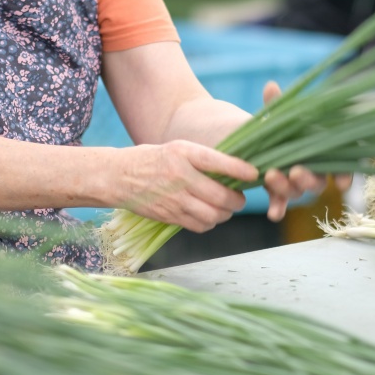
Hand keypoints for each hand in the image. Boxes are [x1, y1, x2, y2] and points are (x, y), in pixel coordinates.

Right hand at [115, 140, 257, 232]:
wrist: (119, 177)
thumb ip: (203, 159)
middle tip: (240, 198)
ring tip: (226, 207)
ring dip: (226, 213)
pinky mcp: (169, 216)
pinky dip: (210, 222)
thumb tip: (237, 172)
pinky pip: (200, 225)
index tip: (254, 174)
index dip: (240, 170)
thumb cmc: (154, 159)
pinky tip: (209, 214)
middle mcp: (179, 176)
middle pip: (221, 196)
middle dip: (237, 200)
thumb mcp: (177, 148)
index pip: (218, 162)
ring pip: (213, 215)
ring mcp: (174, 199)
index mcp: (183, 153)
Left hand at [258, 81, 345, 221]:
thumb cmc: (277, 125)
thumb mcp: (278, 114)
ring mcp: (296, 182)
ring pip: (297, 191)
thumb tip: (270, 86)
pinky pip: (280, 203)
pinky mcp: (278, 191)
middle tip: (296, 171)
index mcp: (322, 150)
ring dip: (286, 186)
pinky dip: (278, 208)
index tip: (342, 183)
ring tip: (271, 176)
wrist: (254, 138)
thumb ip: (277, 104)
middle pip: (318, 181)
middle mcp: (313, 170)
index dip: (345, 175)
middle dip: (308, 178)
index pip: (342, 165)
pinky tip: (272, 214)